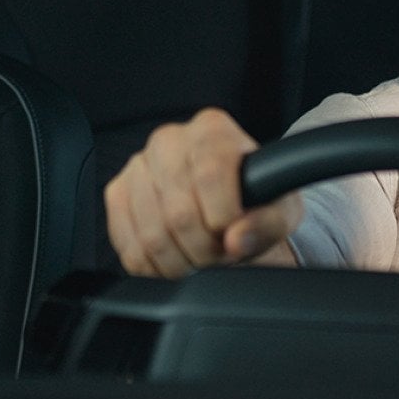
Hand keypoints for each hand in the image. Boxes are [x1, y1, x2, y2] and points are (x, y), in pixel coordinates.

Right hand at [104, 107, 302, 277]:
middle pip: (179, 213)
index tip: (236, 233)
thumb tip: (237, 239)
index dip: (224, 218)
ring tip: (203, 259)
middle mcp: (170, 140)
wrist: (229, 203)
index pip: (209, 176)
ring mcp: (138, 166)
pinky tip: (178, 261)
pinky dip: (155, 268)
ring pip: (151, 235)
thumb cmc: (256, 200)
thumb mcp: (281, 208)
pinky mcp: (117, 194)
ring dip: (181, 263)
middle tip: (222, 254)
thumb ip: (269, 222)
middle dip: (205, 249)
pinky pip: (128, 246)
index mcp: (212, 130)